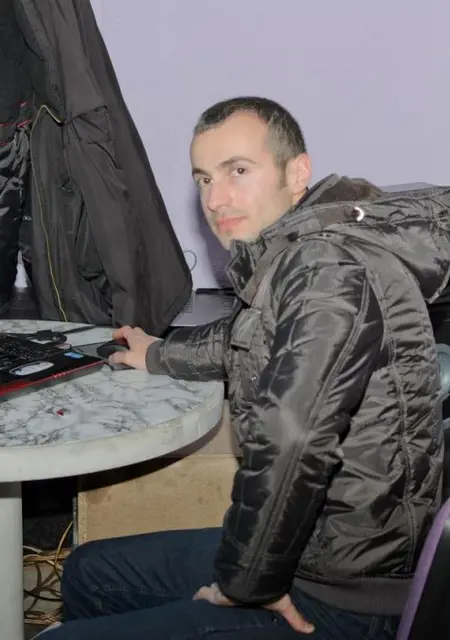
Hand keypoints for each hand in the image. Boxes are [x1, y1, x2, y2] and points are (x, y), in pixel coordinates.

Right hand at [110, 325, 159, 370]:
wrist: (161, 358)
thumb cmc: (145, 356)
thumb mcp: (129, 358)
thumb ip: (119, 357)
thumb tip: (112, 357)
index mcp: (134, 336)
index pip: (124, 329)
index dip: (118, 332)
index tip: (114, 337)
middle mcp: (142, 335)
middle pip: (133, 331)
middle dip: (128, 335)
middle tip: (124, 342)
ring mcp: (150, 339)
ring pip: (141, 337)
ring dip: (136, 341)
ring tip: (132, 349)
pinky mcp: (155, 344)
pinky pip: (147, 342)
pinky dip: (143, 346)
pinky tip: (142, 353)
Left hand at [193, 583, 314, 633]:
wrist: (247, 580)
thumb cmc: (265, 590)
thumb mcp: (282, 604)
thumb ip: (294, 617)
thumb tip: (312, 630)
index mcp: (247, 596)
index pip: (242, 600)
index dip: (239, 603)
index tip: (237, 607)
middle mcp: (234, 593)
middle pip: (227, 597)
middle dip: (223, 600)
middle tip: (222, 607)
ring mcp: (221, 592)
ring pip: (214, 594)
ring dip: (211, 596)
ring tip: (207, 606)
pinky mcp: (211, 594)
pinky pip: (202, 595)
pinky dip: (198, 597)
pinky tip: (194, 599)